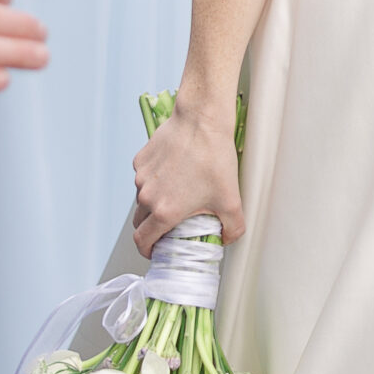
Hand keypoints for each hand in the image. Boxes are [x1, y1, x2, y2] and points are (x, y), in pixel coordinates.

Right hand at [133, 98, 243, 253]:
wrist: (201, 121)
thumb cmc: (215, 158)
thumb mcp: (232, 200)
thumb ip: (233, 228)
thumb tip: (228, 239)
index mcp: (164, 211)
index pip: (143, 241)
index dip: (147, 251)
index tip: (155, 252)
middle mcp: (147, 195)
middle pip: (140, 222)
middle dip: (151, 230)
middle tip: (169, 227)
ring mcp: (141, 177)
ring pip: (142, 198)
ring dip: (154, 203)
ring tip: (177, 195)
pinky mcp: (141, 159)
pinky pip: (144, 178)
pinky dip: (155, 182)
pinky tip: (175, 173)